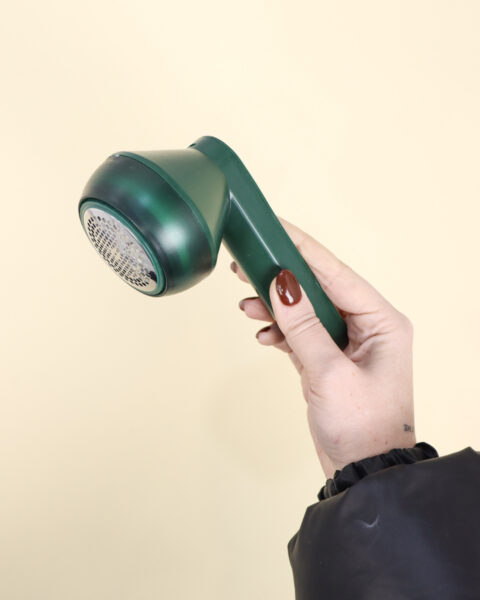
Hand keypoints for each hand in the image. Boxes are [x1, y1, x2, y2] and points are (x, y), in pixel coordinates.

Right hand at [231, 217, 415, 478]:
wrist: (363, 473)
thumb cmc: (362, 427)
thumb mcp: (328, 372)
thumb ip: (302, 324)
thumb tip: (281, 282)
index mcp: (382, 321)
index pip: (336, 273)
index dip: (302, 249)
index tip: (274, 229)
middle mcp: (367, 326)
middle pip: (318, 287)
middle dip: (281, 278)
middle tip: (247, 264)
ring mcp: (347, 342)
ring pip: (305, 310)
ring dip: (276, 307)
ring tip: (247, 304)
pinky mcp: (328, 359)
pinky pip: (300, 333)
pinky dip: (280, 332)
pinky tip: (264, 335)